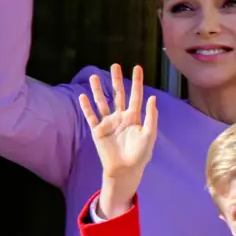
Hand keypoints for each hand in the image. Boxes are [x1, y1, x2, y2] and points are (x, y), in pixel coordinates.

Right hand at [78, 65, 156, 216]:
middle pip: (118, 94)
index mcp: (134, 116)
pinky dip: (86, 107)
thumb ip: (150, 117)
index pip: (136, 95)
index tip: (137, 67)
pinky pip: (91, 117)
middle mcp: (121, 117)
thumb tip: (152, 98)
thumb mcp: (149, 135)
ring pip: (102, 102)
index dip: (137, 81)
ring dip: (97, 90)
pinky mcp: (98, 131)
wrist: (126, 169)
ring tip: (93, 77)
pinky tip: (83, 96)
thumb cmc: (140, 154)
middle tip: (115, 65)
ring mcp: (108, 123)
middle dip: (116, 80)